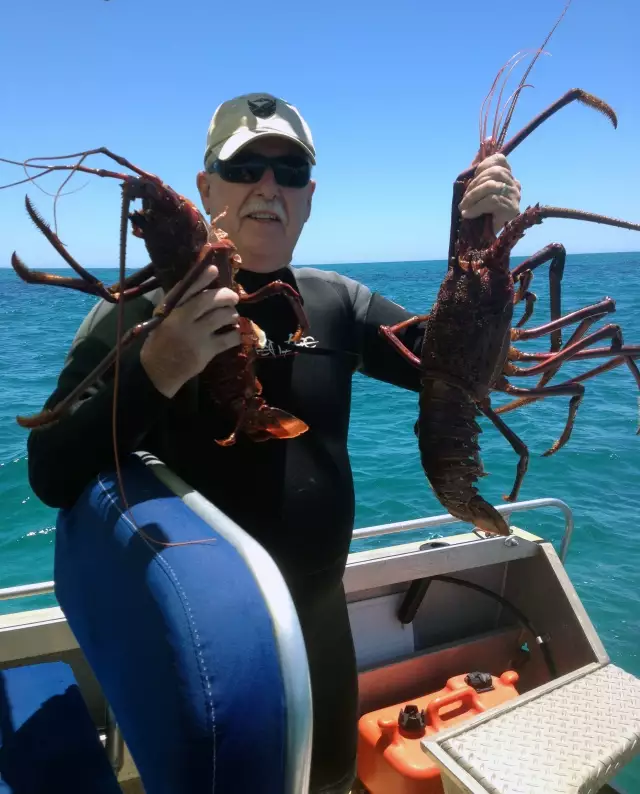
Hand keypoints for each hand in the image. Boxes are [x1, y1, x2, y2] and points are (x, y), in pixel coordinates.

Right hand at [140, 264, 240, 397]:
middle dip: (226, 296)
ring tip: (232, 316)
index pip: (187, 288)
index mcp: (170, 310)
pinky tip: (235, 333)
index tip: (214, 269)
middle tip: (234, 297)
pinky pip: (229, 338)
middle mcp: (182, 320)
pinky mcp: (206, 351)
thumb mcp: (163, 317)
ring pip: (222, 317)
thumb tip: (201, 282)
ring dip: (232, 314)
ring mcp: (195, 336)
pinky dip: (236, 334)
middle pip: (209, 300)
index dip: (202, 278)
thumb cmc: (161, 340)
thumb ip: (179, 302)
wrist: (158, 370)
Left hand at [459, 153, 520, 233]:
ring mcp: (516, 197)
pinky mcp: (512, 209)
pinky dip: (476, 207)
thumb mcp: (477, 187)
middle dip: (473, 185)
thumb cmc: (480, 213)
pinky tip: (469, 214)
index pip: (499, 159)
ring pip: (492, 185)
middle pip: (493, 172)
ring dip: (472, 196)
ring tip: (464, 208)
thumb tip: (487, 139)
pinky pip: (491, 200)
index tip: (471, 181)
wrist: (484, 240)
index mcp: (508, 177)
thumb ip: (480, 166)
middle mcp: (516, 185)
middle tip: (463, 200)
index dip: (482, 167)